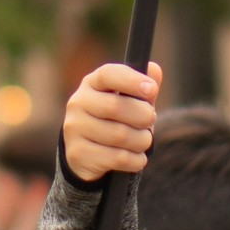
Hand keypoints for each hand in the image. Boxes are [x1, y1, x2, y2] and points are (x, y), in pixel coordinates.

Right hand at [62, 61, 161, 183]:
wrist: (89, 154)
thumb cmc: (115, 120)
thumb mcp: (130, 101)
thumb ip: (143, 86)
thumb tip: (154, 69)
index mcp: (91, 83)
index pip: (108, 74)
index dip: (131, 81)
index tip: (152, 90)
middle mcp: (78, 103)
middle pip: (115, 106)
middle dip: (143, 116)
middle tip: (151, 121)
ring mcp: (75, 129)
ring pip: (120, 135)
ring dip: (142, 140)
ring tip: (143, 140)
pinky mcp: (78, 153)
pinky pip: (118, 158)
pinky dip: (136, 160)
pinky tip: (136, 157)